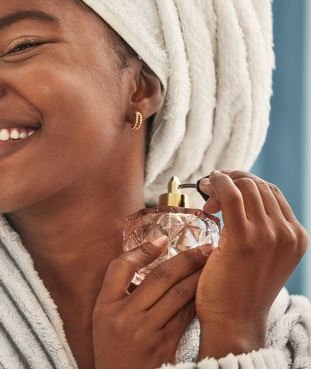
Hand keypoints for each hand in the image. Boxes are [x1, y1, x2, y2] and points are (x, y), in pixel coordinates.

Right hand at [93, 236, 210, 367]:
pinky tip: (208, 289)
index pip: (121, 267)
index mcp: (105, 306)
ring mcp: (146, 332)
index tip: (163, 239)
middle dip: (186, 259)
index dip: (143, 250)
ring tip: (212, 264)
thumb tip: (147, 259)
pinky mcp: (166, 345)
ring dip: (198, 276)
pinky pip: (186, 315)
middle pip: (159, 277)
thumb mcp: (104, 317)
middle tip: (205, 246)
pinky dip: (198, 299)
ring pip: (179, 295)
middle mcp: (125, 316)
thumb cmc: (112, 347)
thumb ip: (119, 292)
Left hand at [195, 170, 307, 358]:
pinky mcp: (245, 238)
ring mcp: (270, 235)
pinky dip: (218, 184)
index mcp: (296, 237)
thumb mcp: (260, 258)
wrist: (234, 321)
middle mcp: (288, 234)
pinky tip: (205, 189)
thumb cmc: (238, 291)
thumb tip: (235, 202)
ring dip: (222, 182)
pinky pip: (232, 195)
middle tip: (208, 190)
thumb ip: (259, 232)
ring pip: (247, 187)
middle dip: (232, 180)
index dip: (245, 183)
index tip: (222, 187)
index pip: (272, 193)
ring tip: (205, 195)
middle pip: (260, 185)